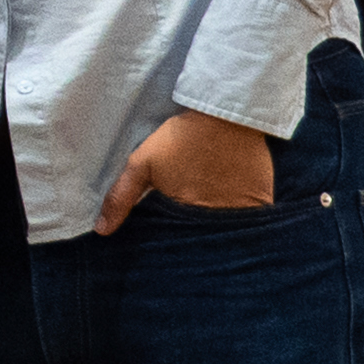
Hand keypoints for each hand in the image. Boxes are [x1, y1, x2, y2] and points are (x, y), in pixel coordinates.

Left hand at [92, 105, 273, 231]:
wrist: (227, 115)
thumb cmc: (182, 138)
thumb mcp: (143, 163)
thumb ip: (121, 197)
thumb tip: (101, 231)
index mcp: (186, 214)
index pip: (177, 243)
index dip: (171, 244)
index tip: (167, 248)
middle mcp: (216, 218)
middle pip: (203, 240)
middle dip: (195, 243)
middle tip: (190, 239)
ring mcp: (243, 212)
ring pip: (228, 233)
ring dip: (220, 233)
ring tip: (213, 224)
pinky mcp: (262, 202)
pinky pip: (252, 222)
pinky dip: (244, 222)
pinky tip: (236, 214)